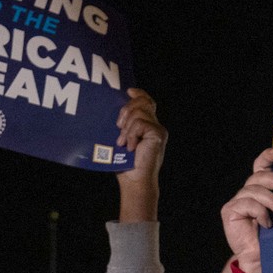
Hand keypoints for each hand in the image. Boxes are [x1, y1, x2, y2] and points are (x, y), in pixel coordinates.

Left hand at [115, 88, 165, 221]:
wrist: (135, 181)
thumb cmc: (125, 164)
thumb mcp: (122, 140)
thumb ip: (124, 125)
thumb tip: (114, 114)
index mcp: (147, 125)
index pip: (147, 101)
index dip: (139, 94)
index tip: (128, 91)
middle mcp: (155, 125)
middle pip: (142, 102)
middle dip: (126, 110)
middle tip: (118, 127)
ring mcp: (158, 129)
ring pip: (138, 112)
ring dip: (126, 127)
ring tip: (123, 142)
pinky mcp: (158, 134)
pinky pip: (140, 123)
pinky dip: (131, 134)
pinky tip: (130, 146)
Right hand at [220, 147, 272, 272]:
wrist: (262, 262)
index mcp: (261, 189)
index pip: (261, 165)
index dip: (268, 156)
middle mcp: (248, 192)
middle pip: (260, 176)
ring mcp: (238, 201)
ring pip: (255, 190)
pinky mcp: (229, 211)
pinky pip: (247, 203)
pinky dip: (260, 212)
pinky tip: (268, 224)